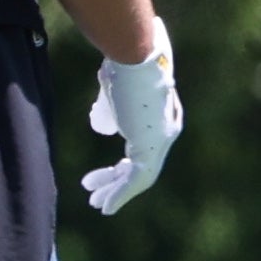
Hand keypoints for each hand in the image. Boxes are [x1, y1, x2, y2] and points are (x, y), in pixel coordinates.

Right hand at [82, 16, 181, 214]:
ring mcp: (162, 140)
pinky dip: (121, 195)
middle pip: (140, 166)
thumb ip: (109, 110)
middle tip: (94, 194)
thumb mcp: (112, 90)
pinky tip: (106, 206)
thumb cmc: (123, 63)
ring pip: (139, 177)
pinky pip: (137, 180)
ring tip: (96, 203)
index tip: (96, 177)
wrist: (133, 54)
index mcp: (161, 116)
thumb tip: (100, 126)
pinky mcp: (153, 146)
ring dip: (116, 192)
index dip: (119, 167)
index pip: (141, 150)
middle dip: (116, 182)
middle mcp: (166, 130)